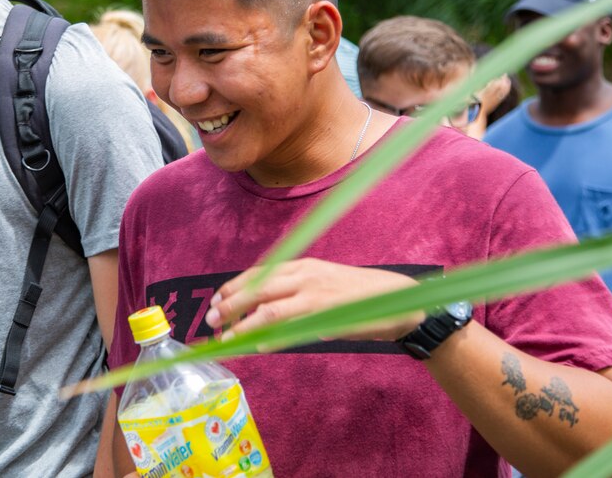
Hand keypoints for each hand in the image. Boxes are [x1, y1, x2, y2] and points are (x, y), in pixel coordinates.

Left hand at [204, 258, 423, 342]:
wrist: (400, 299)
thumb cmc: (359, 294)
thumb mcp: (323, 283)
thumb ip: (296, 293)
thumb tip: (265, 311)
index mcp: (302, 265)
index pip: (259, 273)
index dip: (235, 287)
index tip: (217, 299)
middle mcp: (305, 275)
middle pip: (257, 288)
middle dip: (230, 304)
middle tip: (211, 319)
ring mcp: (315, 295)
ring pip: (269, 308)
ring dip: (244, 324)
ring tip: (227, 337)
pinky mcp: (327, 315)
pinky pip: (292, 327)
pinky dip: (271, 337)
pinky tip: (257, 346)